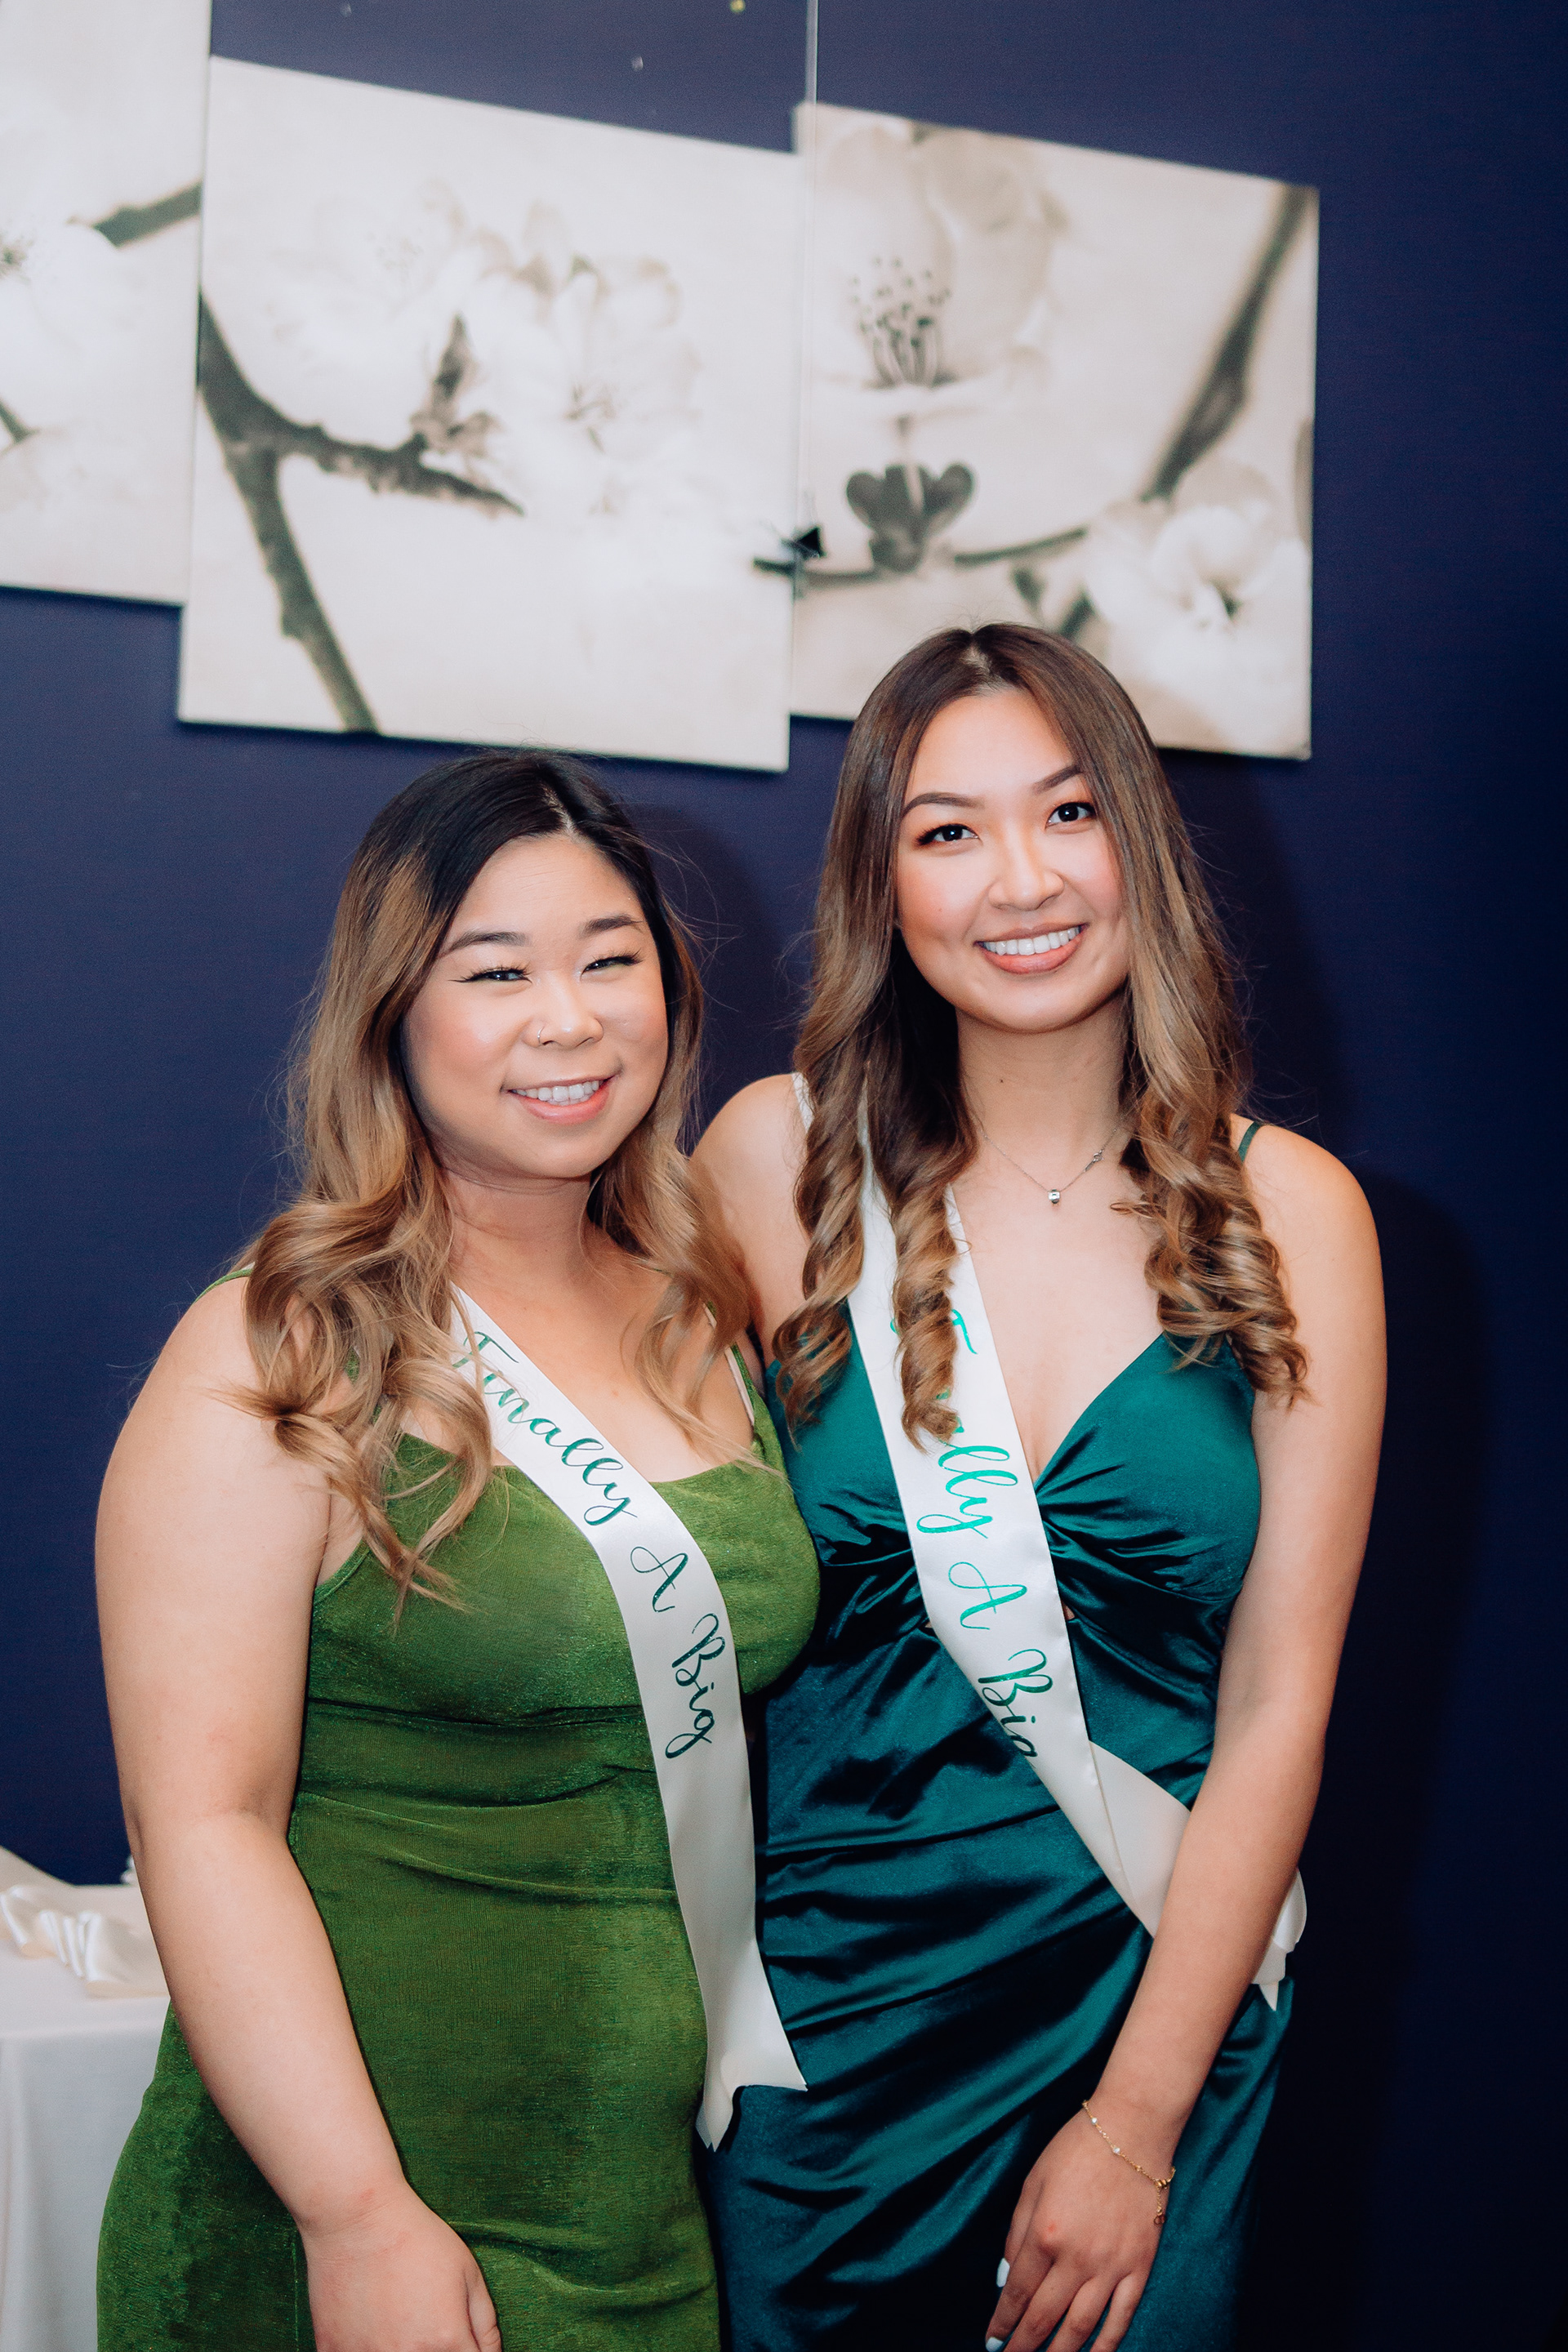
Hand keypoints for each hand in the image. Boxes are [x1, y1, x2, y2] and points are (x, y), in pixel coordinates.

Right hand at [302, 2184, 501, 2351]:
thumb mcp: (468, 2272)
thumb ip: (486, 2324)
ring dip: (403, 2347)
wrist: (355, 2217)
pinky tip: (370, 2325)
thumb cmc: (416, 2237)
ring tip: (398, 2319)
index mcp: (445, 2340)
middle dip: (439, 2348)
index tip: (459, 2335)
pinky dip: (367, 2346)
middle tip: (429, 2321)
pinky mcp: (332, 2351)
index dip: (469, 2350)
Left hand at [984, 2107, 1168, 2351]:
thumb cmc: (1076, 2149)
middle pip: (1044, 2317)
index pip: (1017, 2292)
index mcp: (1044, 2233)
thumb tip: (1003, 2279)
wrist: (1132, 2130)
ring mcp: (1111, 2266)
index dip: (1002, 2321)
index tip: (992, 2340)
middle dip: (1024, 2345)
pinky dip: (1107, 2344)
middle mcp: (1076, 2258)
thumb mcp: (1033, 2182)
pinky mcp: (1140, 2267)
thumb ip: (1015, 2233)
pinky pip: (1122, 2317)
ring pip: (1081, 2327)